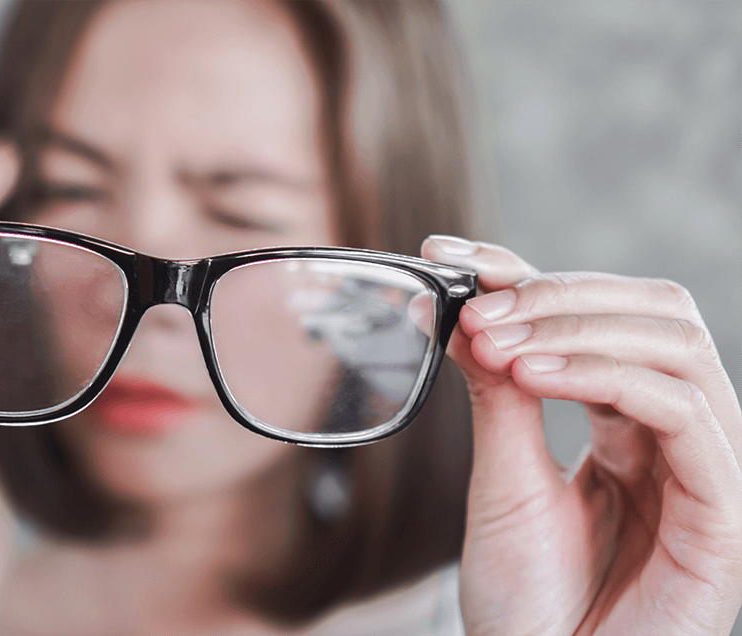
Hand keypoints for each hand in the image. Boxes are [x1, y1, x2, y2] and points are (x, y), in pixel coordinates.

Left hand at [422, 236, 741, 635]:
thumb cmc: (526, 601)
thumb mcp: (503, 479)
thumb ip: (500, 394)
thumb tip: (468, 310)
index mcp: (626, 425)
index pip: (596, 317)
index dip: (527, 274)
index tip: (448, 256)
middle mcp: (672, 436)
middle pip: (653, 313)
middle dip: (559, 294)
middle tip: (476, 306)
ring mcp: (705, 471)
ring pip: (676, 345)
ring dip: (576, 325)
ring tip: (496, 340)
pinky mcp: (721, 514)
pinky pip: (687, 413)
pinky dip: (608, 376)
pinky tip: (533, 374)